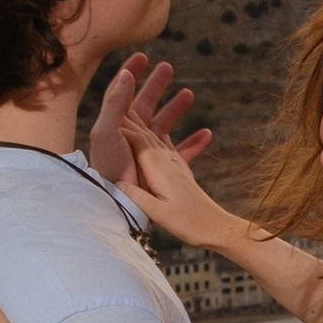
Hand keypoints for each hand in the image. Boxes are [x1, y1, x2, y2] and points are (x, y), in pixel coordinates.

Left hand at [90, 56, 211, 190]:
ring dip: (176, 109)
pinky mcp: (161, 169)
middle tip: (168, 67)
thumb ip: (115, 103)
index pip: (122, 92)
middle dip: (156, 85)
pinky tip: (207, 133)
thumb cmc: (108, 167)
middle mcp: (132, 136)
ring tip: (189, 93)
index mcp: (117, 124)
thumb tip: (126, 74)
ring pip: (165, 125)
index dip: (130, 72)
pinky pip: (181, 153)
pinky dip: (194, 143)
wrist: (117, 202)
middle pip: (145, 104)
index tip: (143, 56)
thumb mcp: (107, 131)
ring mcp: (147, 152)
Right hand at [118, 118, 242, 248]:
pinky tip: (162, 133)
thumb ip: (136, 195)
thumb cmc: (189, 222)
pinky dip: (160, 138)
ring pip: (156, 137)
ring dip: (145, 121)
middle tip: (116, 94)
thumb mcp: (158, 212)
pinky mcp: (181, 172)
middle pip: (144, 132)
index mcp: (156, 166)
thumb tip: (116, 181)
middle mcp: (166, 160)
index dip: (119, 124)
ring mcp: (175, 164)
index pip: (134, 138)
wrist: (217, 228)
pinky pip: (168, 149)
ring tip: (134, 107)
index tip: (105, 111)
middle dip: (130, 114)